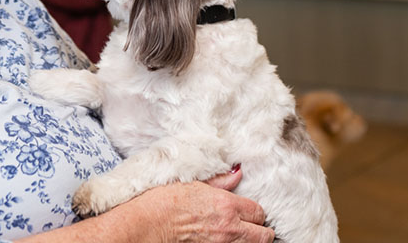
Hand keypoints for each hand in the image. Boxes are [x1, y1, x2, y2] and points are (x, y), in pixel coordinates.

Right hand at [14, 165, 272, 242]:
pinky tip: (224, 240)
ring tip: (242, 235)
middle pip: (264, 235)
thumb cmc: (161, 203)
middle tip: (253, 226)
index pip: (258, 211)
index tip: (249, 210)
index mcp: (226, 206)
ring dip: (250, 240)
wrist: (143, 228)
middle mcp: (229, 228)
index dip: (255, 211)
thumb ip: (218, 181)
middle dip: (261, 230)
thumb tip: (237, 172)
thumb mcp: (191, 184)